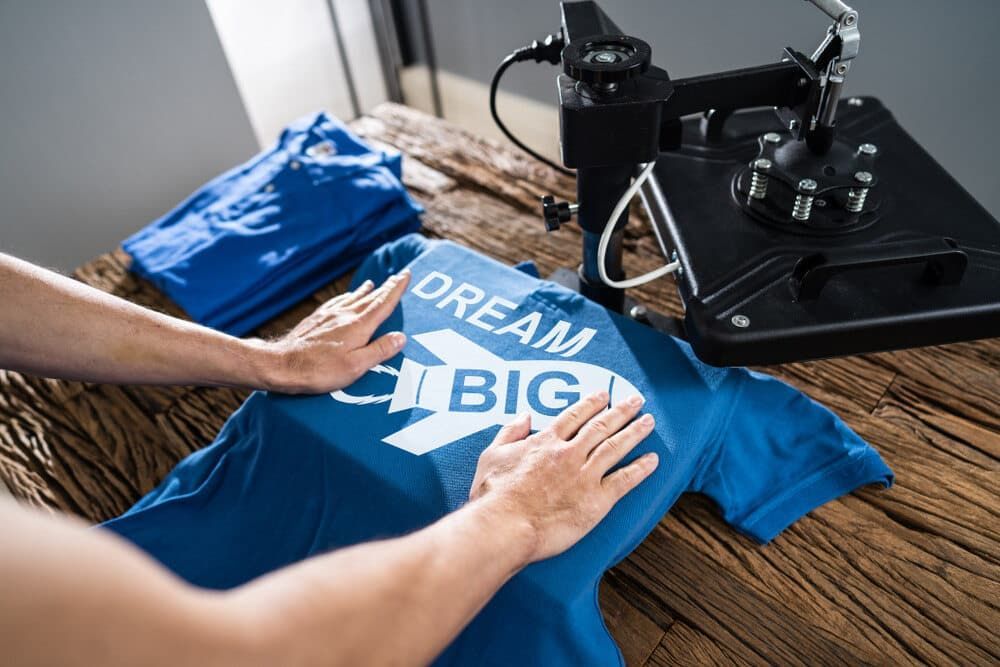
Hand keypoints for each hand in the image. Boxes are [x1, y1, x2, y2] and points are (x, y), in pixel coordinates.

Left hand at [258, 270, 410, 393]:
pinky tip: (345, 298)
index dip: (396, 288)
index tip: (405, 275)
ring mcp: (329, 316)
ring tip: (372, 284)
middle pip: (370, 297)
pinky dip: (346, 297)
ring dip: (365, 291)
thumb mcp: (356, 366)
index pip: (383, 303)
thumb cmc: (319, 370)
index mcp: (358, 326)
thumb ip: (379, 350)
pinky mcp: (316, 320)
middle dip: (385, 287)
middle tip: (397, 276)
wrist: (282, 365)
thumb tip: (400, 337)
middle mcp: (345, 315)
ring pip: (352, 298)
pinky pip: (336, 302)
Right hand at [468, 391, 658, 562]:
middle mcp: (569, 453)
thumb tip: (524, 416)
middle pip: (600, 426)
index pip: (573, 416)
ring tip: (649, 422)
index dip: (591, 404)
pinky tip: (653, 460)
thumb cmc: (494, 495)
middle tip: (636, 400)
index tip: (604, 395)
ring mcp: (584, 475)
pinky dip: (640, 469)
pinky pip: (624, 480)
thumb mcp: (492, 455)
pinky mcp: (596, 500)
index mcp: (545, 442)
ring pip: (615, 447)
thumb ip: (510, 433)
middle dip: (620, 412)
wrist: (504, 526)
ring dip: (634, 432)